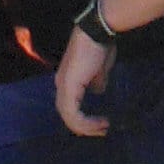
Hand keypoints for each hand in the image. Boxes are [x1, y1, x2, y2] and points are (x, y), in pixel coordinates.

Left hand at [54, 23, 116, 137]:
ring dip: (86, 127)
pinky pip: (72, 113)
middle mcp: (61, 85)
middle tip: (102, 131)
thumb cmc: (99, 47)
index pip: (70, 107)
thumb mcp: (99, 70)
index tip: (102, 124)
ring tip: (102, 129)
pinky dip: (85, 122)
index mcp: (67, 80)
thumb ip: (96, 82)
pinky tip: (99, 123)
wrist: (97, 32)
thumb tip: (98, 91)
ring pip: (69, 117)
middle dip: (85, 127)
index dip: (83, 119)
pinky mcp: (68, 87)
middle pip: (67, 115)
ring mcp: (63, 86)